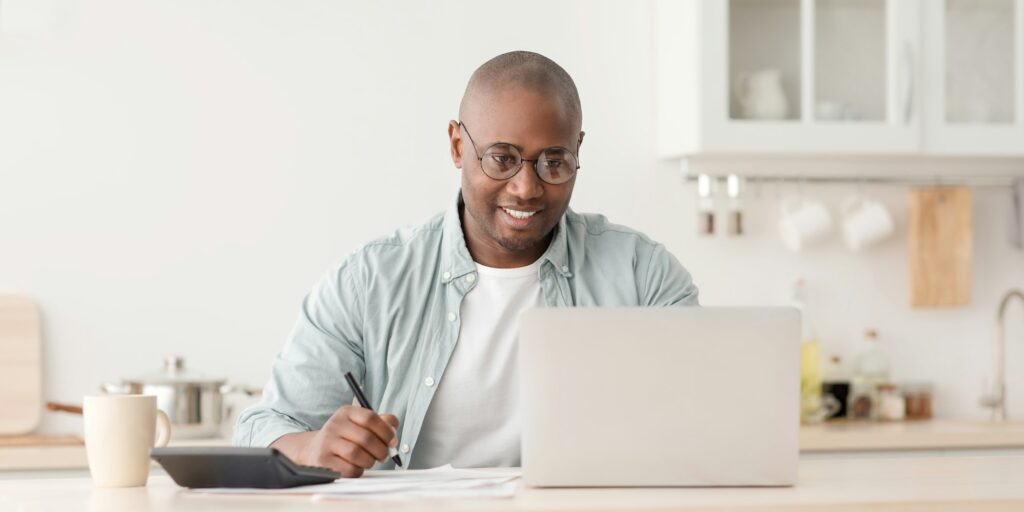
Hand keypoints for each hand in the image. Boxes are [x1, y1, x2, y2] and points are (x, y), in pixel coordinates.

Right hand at [273, 405, 398, 477]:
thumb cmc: (345, 438)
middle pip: (366, 438)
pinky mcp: (323, 460)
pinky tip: (356, 467)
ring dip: (369, 461)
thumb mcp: (360, 424)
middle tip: (383, 455)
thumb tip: (393, 430)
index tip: (392, 441)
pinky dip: (358, 470)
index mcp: (346, 412)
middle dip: (381, 450)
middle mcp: (335, 424)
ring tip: (369, 461)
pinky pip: (349, 469)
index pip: (370, 417)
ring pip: (357, 454)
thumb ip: (381, 422)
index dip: (386, 431)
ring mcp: (327, 442)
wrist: (314, 450)